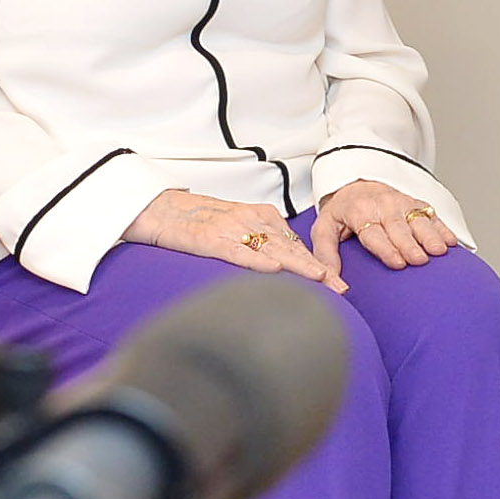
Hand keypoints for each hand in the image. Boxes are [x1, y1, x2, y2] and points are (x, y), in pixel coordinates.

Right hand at [126, 189, 341, 291]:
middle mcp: (250, 220)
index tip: (339, 283)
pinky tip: (274, 269)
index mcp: (259, 216)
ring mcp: (231, 229)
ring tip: (322, 282)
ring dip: (298, 267)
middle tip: (342, 289)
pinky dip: (257, 260)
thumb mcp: (235, 227)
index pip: (295, 244)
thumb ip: (259, 242)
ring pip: (271, 249)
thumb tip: (283, 268)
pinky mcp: (210, 240)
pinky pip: (238, 251)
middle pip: (291, 248)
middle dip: (318, 270)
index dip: (318, 264)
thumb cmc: (196, 221)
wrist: (157, 208)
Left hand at [311, 178, 453, 279]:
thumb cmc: (341, 214)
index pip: (373, 233)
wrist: (355, 185)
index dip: (386, 248)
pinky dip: (442, 227)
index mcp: (359, 212)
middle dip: (410, 244)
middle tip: (420, 260)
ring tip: (440, 251)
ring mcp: (401, 203)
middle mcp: (382, 205)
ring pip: (418, 219)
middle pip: (398, 227)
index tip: (398, 263)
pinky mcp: (415, 203)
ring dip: (430, 235)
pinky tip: (450, 241)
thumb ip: (326, 255)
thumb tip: (332, 283)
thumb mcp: (324, 230)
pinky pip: (430, 214)